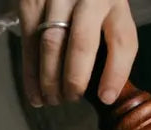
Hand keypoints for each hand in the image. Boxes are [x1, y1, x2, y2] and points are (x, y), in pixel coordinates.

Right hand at [19, 0, 136, 106]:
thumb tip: (106, 93)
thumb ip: (113, 46)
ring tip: (53, 99)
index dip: (114, 74)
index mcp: (115, 5)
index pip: (122, 42)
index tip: (106, 98)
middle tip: (72, 98)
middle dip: (75, 78)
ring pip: (51, 42)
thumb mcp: (114, 16)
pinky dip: (30, 69)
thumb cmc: (95, 4)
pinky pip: (29, 38)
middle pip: (82, 43)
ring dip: (50, 77)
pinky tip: (35, 92)